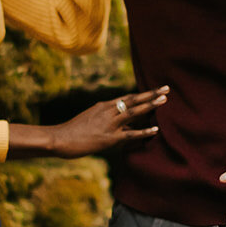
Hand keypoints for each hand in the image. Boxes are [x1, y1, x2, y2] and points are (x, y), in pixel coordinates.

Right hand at [50, 86, 167, 157]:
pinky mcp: (110, 138)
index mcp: (103, 106)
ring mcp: (109, 124)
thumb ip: (104, 119)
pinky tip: (156, 129)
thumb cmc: (72, 131)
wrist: (59, 138)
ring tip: (164, 100)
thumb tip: (117, 124)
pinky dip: (144, 131)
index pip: (127, 97)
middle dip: (151, 94)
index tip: (155, 90)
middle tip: (166, 88)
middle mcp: (108, 111)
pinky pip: (130, 134)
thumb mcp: (89, 119)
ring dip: (150, 105)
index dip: (142, 94)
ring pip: (134, 111)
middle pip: (133, 100)